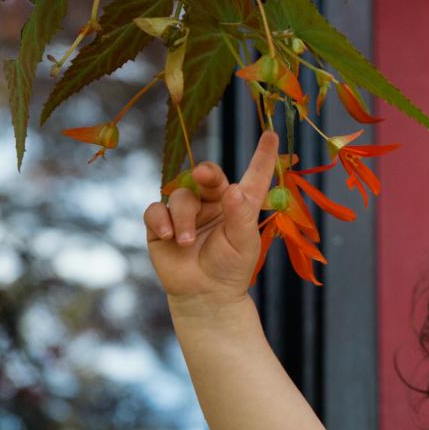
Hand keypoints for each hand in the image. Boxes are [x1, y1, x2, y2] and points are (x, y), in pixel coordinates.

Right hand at [145, 131, 277, 308]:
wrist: (204, 294)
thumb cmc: (230, 268)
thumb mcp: (242, 243)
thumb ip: (240, 215)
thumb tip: (234, 188)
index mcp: (239, 204)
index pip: (253, 176)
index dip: (263, 156)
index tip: (272, 134)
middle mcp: (213, 202)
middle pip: (207, 175)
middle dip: (206, 173)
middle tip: (204, 176)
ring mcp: (187, 212)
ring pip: (180, 195)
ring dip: (183, 218)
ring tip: (186, 242)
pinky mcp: (162, 223)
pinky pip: (156, 209)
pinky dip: (160, 221)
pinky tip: (167, 237)